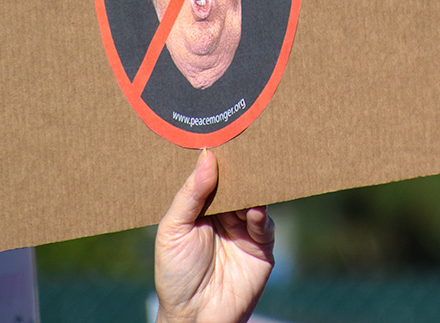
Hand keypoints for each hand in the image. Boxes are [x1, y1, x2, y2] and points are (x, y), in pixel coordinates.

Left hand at [152, 150, 274, 322]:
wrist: (195, 317)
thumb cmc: (175, 275)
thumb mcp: (173, 231)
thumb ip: (190, 195)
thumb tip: (206, 157)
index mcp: (201, 207)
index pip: (212, 176)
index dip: (216, 159)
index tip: (222, 135)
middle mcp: (225, 214)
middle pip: (237, 183)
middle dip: (240, 168)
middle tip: (244, 145)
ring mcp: (245, 229)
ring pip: (255, 198)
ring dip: (254, 187)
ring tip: (252, 173)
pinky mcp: (262, 247)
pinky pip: (266, 225)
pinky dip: (262, 214)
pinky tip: (254, 209)